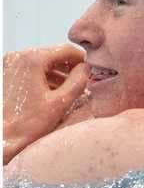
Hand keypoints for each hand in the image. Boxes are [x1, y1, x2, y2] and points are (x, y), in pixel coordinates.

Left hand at [4, 45, 87, 164]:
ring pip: (44, 63)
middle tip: (83, 81)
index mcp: (31, 60)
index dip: (83, 59)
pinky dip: (46, 77)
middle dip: (71, 68)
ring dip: (60, 74)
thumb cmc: (25, 125)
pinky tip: (55, 92)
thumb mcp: (60, 102)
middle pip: (54, 55)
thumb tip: (86, 69)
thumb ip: (78, 81)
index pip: (66, 49)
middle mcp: (18, 58)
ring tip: (71, 89)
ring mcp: (11, 65)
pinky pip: (33, 69)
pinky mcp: (8, 74)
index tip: (92, 69)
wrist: (2, 138)